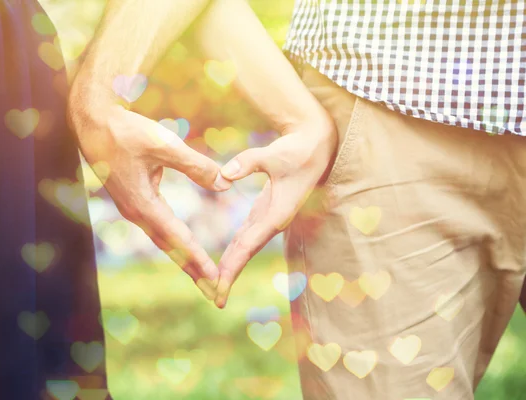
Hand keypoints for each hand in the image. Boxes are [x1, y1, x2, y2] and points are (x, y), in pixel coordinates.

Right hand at [68, 86, 231, 299]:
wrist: (93, 122)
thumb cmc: (127, 131)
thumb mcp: (165, 144)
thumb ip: (197, 166)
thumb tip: (225, 184)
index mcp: (144, 204)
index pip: (178, 238)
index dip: (198, 259)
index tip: (215, 279)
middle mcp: (137, 213)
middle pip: (171, 248)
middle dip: (193, 270)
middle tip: (213, 292)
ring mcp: (133, 209)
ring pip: (164, 240)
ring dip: (184, 258)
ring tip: (203, 277)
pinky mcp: (133, 200)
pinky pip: (158, 228)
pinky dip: (175, 241)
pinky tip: (184, 246)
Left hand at [214, 117, 337, 306]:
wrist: (317, 147)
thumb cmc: (297, 150)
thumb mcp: (273, 154)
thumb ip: (248, 163)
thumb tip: (223, 175)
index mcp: (277, 214)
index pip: (248, 245)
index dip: (232, 267)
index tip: (220, 287)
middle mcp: (273, 221)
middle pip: (246, 253)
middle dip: (230, 276)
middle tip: (213, 298)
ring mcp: (269, 218)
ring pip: (245, 247)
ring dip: (231, 266)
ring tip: (214, 287)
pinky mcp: (265, 211)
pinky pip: (246, 236)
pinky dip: (235, 251)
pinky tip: (224, 262)